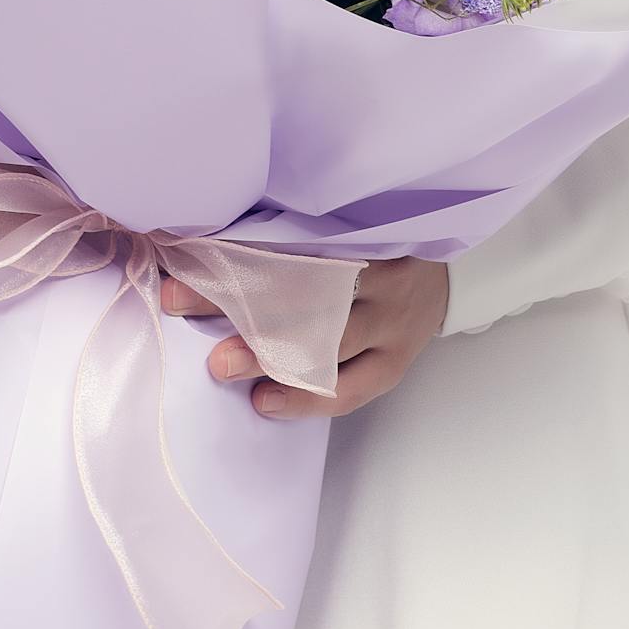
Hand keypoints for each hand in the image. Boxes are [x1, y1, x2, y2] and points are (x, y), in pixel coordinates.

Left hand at [160, 258, 450, 420]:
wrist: (444, 277)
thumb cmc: (373, 248)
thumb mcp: (345, 227)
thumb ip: (292, 233)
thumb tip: (204, 243)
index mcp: (364, 230)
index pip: (293, 239)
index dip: (236, 251)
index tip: (184, 262)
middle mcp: (383, 273)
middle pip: (307, 289)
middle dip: (242, 303)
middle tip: (184, 306)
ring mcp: (393, 322)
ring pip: (329, 344)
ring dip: (270, 356)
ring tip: (223, 367)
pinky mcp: (397, 361)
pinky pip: (352, 389)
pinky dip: (306, 399)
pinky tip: (266, 402)